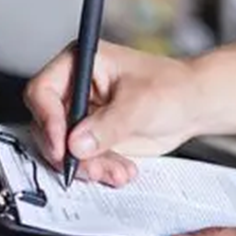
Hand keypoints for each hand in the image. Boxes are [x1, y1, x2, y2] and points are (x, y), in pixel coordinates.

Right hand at [24, 40, 200, 185]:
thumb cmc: (172, 88)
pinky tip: (121, 170)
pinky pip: (81, 161)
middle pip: (47, 126)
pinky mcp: (89, 139)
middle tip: (88, 167)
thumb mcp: (140, 104)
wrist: (192, 107)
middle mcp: (74, 90)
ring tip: (116, 171)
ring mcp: (80, 116)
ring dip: (87, 166)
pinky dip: (99, 171)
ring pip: (63, 149)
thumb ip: (107, 125)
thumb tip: (76, 143)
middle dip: (69, 152)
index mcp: (79, 64)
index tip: (62, 146)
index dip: (48, 120)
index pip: (42, 91)